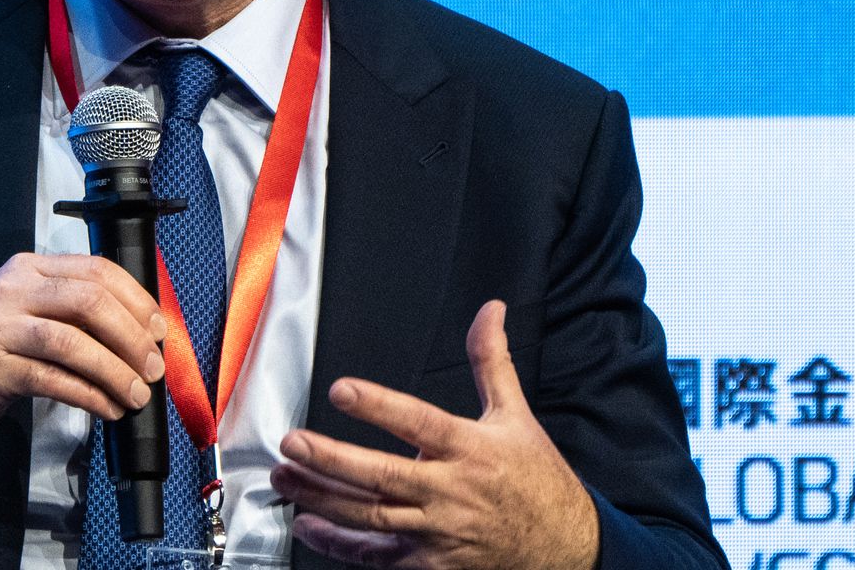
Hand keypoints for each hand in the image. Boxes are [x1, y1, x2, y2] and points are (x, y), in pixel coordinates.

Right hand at [0, 252, 165, 453]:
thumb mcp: (22, 305)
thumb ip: (69, 305)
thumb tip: (138, 328)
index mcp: (29, 268)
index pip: (95, 271)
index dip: (136, 299)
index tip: (158, 328)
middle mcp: (14, 291)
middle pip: (89, 302)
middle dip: (131, 336)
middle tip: (153, 365)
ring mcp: (0, 329)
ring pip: (73, 344)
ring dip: (115, 372)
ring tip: (136, 393)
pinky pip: (54, 381)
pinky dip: (89, 396)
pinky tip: (107, 407)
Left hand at [270, 300, 598, 569]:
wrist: (568, 547)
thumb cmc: (538, 481)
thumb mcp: (517, 416)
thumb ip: (491, 361)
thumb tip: (490, 311)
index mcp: (469, 449)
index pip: (418, 422)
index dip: (379, 406)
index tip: (341, 389)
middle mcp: (450, 492)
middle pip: (382, 476)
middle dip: (331, 459)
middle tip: (293, 443)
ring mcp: (438, 532)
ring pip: (370, 517)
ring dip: (322, 498)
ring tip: (286, 478)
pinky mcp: (432, 564)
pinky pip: (377, 556)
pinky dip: (339, 543)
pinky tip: (309, 526)